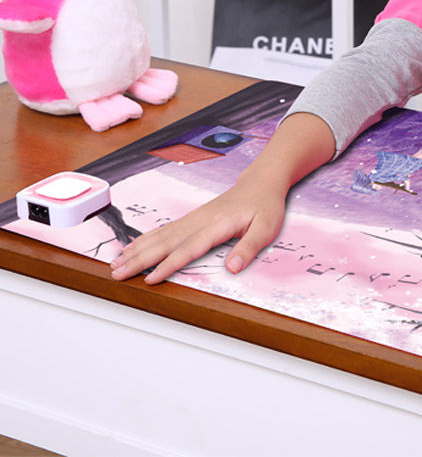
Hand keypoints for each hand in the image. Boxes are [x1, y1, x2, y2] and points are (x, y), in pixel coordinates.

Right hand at [110, 112, 334, 284]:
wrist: (261, 182)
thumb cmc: (265, 205)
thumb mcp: (267, 227)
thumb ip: (250, 247)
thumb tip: (233, 267)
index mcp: (217, 224)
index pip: (188, 248)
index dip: (169, 265)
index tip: (150, 279)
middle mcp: (200, 220)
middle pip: (165, 242)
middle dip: (139, 259)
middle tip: (116, 274)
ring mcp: (193, 218)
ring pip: (160, 235)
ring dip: (136, 250)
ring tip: (115, 264)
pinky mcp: (192, 218)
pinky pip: (165, 230)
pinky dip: (145, 240)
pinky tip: (132, 248)